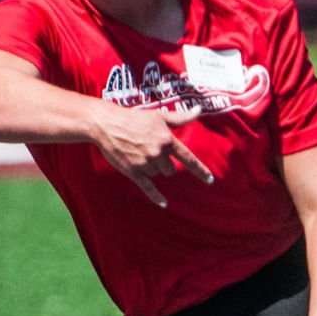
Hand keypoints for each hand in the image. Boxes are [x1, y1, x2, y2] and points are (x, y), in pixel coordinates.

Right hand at [92, 102, 213, 205]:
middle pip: (171, 170)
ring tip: (139, 153)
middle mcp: (158, 153)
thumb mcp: (159, 116)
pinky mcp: (133, 171)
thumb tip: (199, 110)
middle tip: (150, 150)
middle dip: (164, 164)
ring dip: (153, 169)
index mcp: (166, 140)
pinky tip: (164, 204)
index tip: (210, 180)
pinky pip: (148, 187)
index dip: (200, 170)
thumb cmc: (134, 118)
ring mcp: (145, 163)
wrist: (106, 124)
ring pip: (158, 175)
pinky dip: (156, 196)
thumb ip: (181, 117)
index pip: (188, 158)